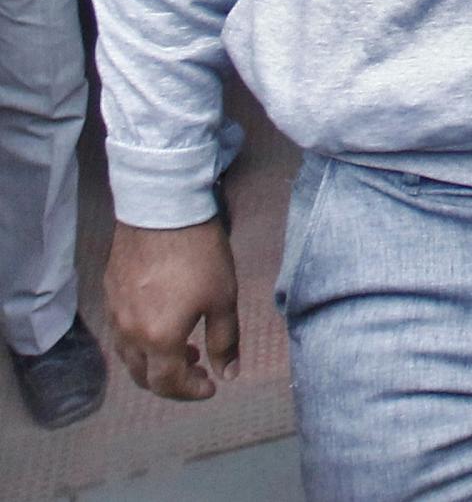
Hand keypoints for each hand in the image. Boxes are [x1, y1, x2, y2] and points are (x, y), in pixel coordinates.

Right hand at [103, 219, 238, 400]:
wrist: (163, 211)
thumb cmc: (198, 256)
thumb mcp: (223, 299)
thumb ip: (225, 341)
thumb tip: (230, 373)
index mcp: (157, 340)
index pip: (168, 384)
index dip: (191, 392)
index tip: (211, 386)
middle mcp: (128, 334)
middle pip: (143, 375)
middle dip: (171, 381)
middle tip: (198, 369)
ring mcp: (114, 313)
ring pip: (129, 355)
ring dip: (155, 361)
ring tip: (183, 348)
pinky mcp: (110, 293)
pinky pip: (121, 331)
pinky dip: (142, 340)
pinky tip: (161, 323)